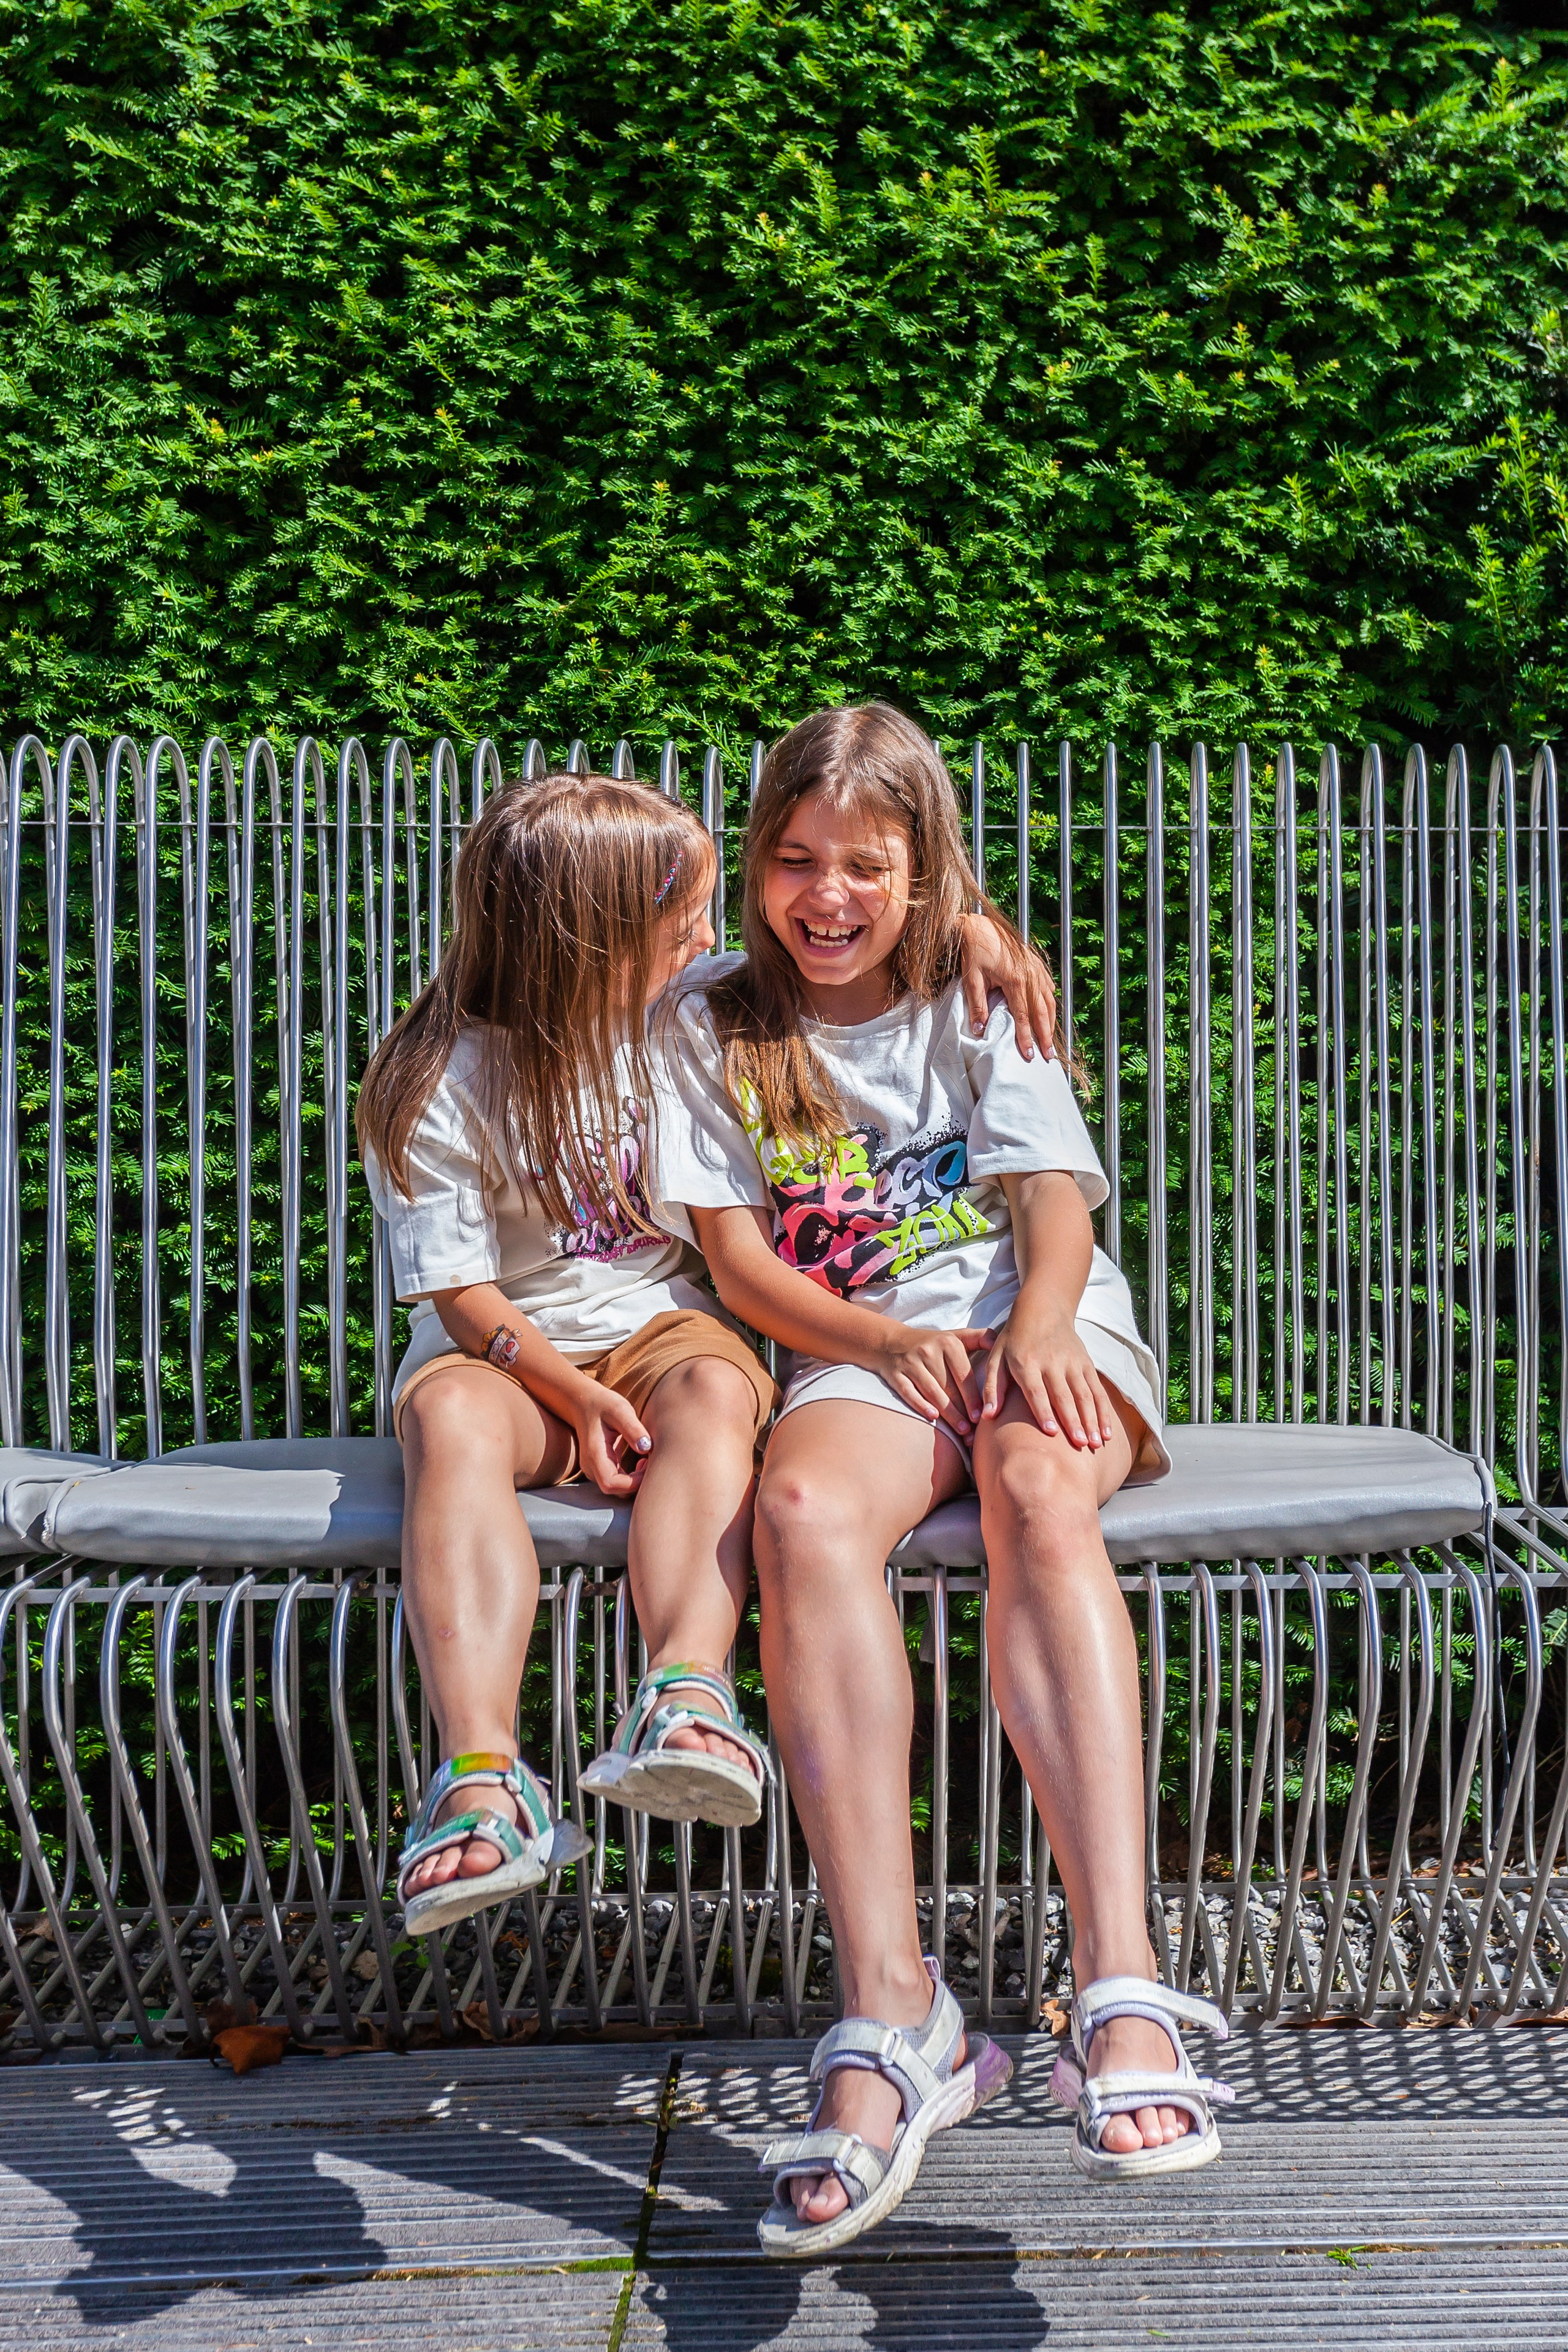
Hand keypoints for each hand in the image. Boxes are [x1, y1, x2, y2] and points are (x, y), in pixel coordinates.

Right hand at [565, 1380, 652, 1494]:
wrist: (584, 1402)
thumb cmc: (602, 1404)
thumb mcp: (620, 1410)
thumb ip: (632, 1428)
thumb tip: (646, 1447)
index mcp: (594, 1454)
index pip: (611, 1484)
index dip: (633, 1483)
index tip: (648, 1465)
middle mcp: (591, 1467)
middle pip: (616, 1490)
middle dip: (637, 1483)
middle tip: (652, 1462)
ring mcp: (595, 1469)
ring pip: (618, 1488)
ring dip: (636, 1480)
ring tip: (648, 1460)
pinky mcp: (601, 1467)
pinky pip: (618, 1481)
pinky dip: (632, 1476)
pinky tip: (642, 1460)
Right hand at [875, 1323, 992, 1435]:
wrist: (890, 1341)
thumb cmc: (932, 1344)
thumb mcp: (956, 1336)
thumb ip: (981, 1337)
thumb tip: (999, 1342)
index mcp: (947, 1343)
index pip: (964, 1374)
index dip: (973, 1397)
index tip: (982, 1415)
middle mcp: (928, 1351)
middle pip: (949, 1387)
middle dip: (963, 1411)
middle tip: (974, 1431)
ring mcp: (910, 1363)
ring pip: (932, 1392)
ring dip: (948, 1414)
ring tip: (962, 1431)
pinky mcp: (895, 1374)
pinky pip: (909, 1393)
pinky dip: (921, 1405)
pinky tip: (933, 1418)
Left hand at [959, 913, 1056, 1059]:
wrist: (980, 926)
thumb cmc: (975, 950)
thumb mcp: (972, 979)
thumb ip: (977, 1006)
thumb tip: (979, 1030)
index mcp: (1015, 980)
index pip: (1023, 1017)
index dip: (1026, 1037)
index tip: (1029, 1055)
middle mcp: (1031, 975)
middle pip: (1042, 1011)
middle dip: (1046, 1035)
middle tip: (1049, 1055)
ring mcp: (1036, 968)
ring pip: (1049, 999)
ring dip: (1051, 1020)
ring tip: (1050, 1038)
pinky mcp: (1035, 963)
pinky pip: (1047, 985)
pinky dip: (1050, 1000)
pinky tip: (1048, 1011)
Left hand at [980, 1303, 1113, 1447]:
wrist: (1043, 1308)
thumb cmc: (1014, 1339)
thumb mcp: (996, 1358)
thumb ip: (992, 1388)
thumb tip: (986, 1416)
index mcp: (1026, 1363)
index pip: (1036, 1390)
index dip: (1043, 1411)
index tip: (1051, 1432)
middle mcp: (1051, 1362)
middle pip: (1064, 1396)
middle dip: (1073, 1421)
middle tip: (1080, 1445)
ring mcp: (1072, 1363)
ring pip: (1084, 1394)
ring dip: (1092, 1420)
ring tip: (1095, 1443)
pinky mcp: (1086, 1363)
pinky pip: (1097, 1390)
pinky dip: (1103, 1411)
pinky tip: (1106, 1431)